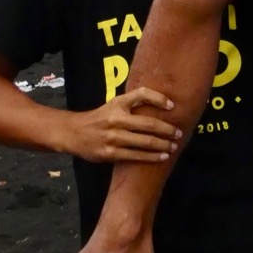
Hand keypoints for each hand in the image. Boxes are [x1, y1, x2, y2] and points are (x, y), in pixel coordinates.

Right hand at [64, 87, 180, 164]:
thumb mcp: (115, 103)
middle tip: (179, 133)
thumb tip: (165, 102)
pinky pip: (135, 156)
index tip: (173, 107)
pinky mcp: (110, 153)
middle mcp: (116, 119)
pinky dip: (151, 157)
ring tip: (173, 146)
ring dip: (162, 145)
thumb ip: (135, 100)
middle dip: (167, 130)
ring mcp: (113, 138)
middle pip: (149, 124)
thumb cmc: (100, 117)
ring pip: (145, 142)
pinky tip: (161, 157)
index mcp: (118, 104)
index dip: (160, 99)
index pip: (142, 95)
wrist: (73, 133)